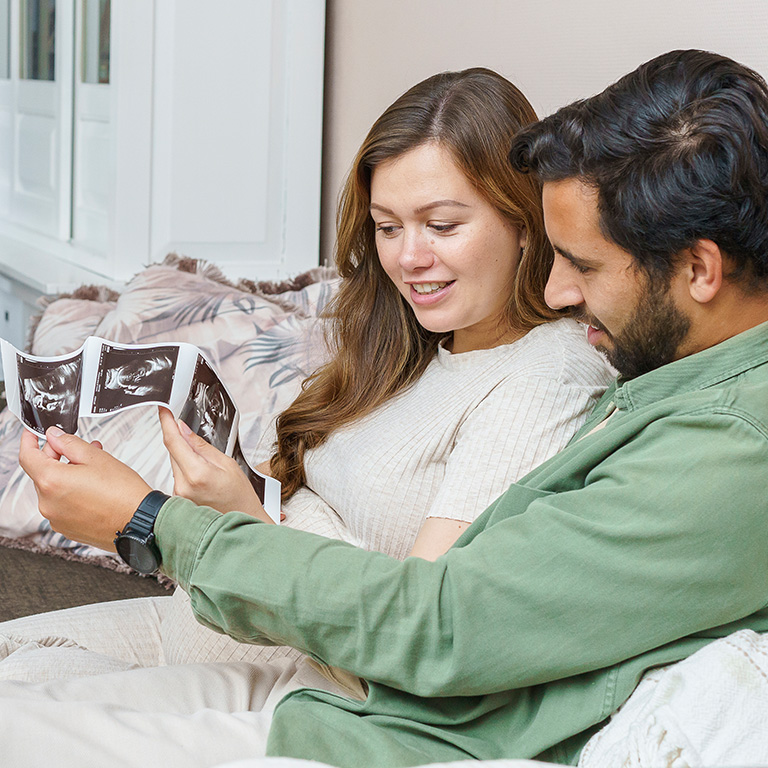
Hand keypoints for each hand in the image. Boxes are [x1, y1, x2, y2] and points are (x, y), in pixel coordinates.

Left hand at [19, 427, 151, 550]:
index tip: (31, 434)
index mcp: (52, 482)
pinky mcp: (67, 528)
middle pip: (42, 473)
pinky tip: (92, 488)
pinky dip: (71, 494)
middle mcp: (48, 503)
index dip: (28, 441)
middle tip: (77, 449)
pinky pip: (62, 505)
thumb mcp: (97, 458)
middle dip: (56, 457)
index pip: (27, 457)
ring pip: (53, 489)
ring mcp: (57, 518)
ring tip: (92, 469)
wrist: (140, 522)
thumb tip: (55, 437)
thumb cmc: (124, 494)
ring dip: (66, 476)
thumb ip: (70, 443)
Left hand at [159, 407, 273, 522]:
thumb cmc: (240, 497)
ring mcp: (178, 495)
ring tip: (209, 469)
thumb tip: (183, 431)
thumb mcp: (227, 464)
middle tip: (199, 443)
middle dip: (182, 441)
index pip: (174, 441)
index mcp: (197, 474)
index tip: (163, 410)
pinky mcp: (177, 500)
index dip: (166, 422)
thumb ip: (201, 446)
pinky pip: (177, 476)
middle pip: (173, 452)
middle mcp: (183, 486)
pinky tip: (203, 479)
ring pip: (174, 464)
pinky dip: (186, 471)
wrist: (241, 523)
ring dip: (185, 458)